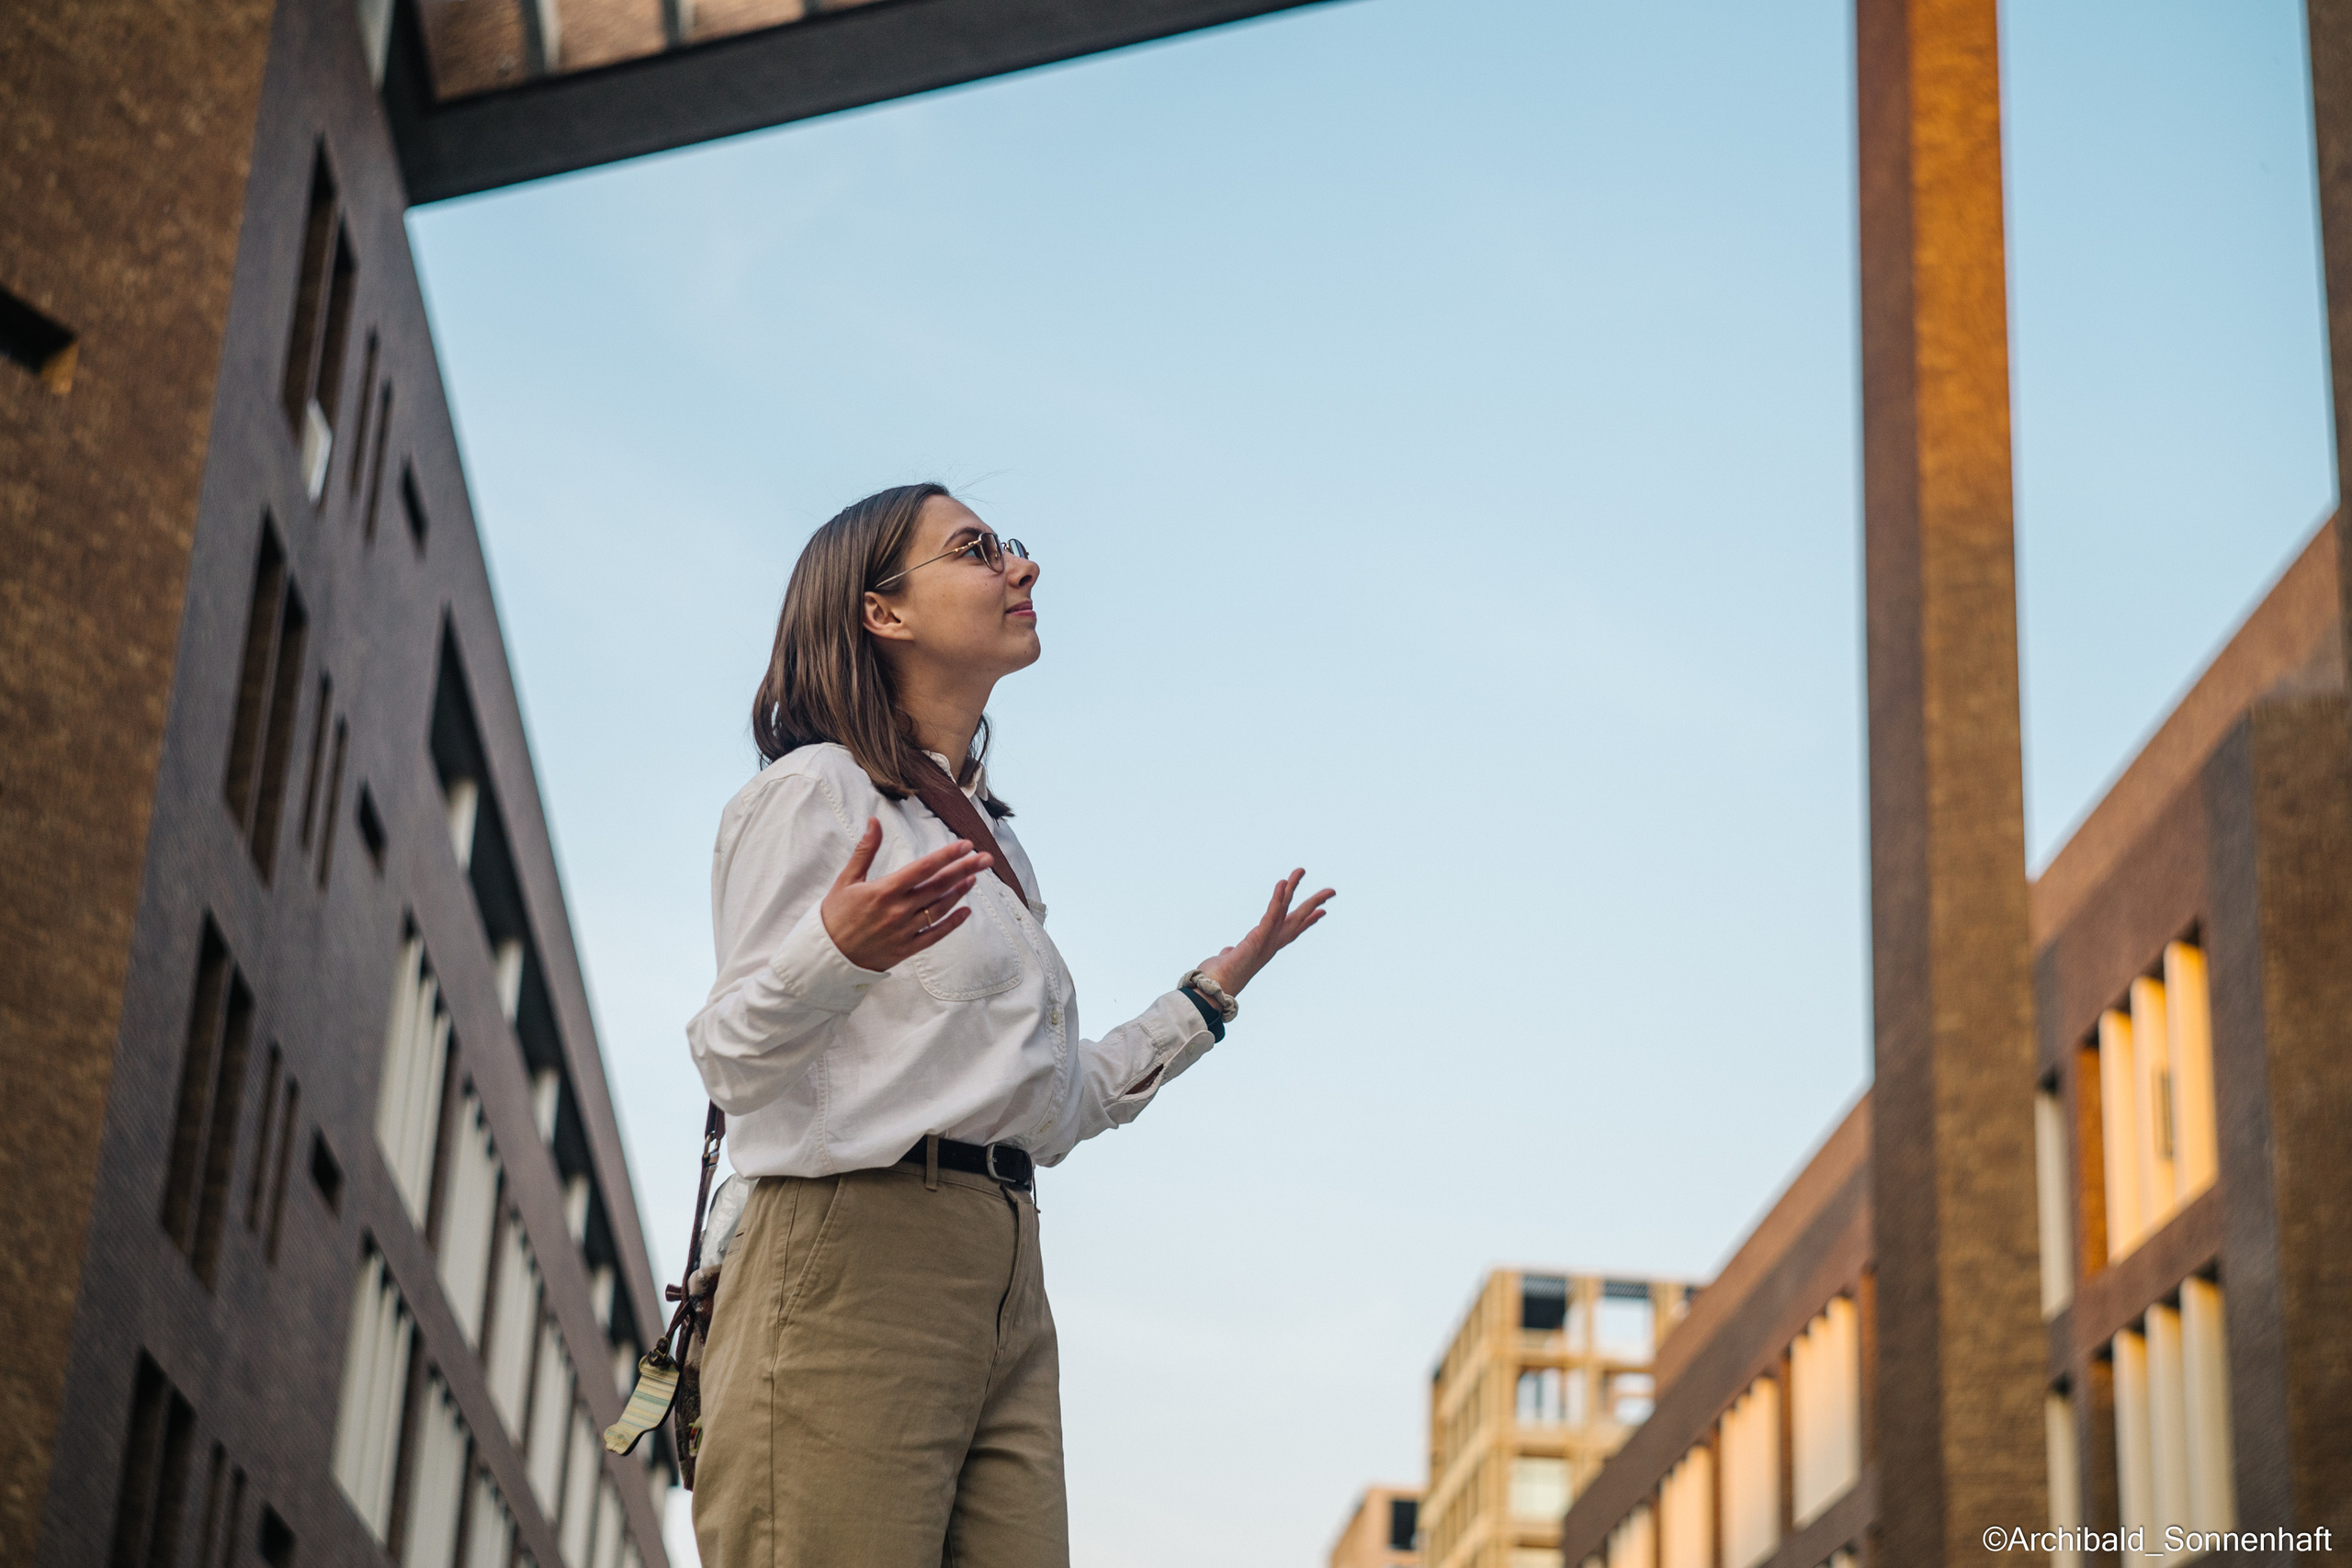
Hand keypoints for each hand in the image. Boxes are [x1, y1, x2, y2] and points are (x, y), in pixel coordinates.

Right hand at [820, 818, 993, 972]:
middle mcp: (898, 910)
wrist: (826, 955)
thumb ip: (865, 850)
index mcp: (884, 890)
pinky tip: (965, 911)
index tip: (966, 844)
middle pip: (939, 886)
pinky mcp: (906, 949)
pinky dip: (952, 923)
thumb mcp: (847, 879)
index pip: (923, 868)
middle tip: (986, 858)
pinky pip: (935, 935)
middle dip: (965, 869)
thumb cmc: (835, 914)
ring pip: (940, 908)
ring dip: (959, 892)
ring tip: (974, 877)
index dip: (947, 855)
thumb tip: (874, 821)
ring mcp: (904, 931)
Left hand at [1196, 869, 1333, 996]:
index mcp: (1268, 947)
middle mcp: (1272, 943)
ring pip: (1285, 909)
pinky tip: (1282, 883)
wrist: (1215, 988)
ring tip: (1300, 870)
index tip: (1322, 912)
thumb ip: (1233, 953)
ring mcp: (1267, 941)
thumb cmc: (1220, 977)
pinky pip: (1271, 913)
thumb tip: (1229, 952)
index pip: (1292, 930)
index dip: (1308, 921)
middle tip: (1331, 891)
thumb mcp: (1230, 959)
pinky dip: (1277, 898)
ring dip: (1293, 888)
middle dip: (1314, 903)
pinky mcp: (1259, 938)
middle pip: (1298, 918)